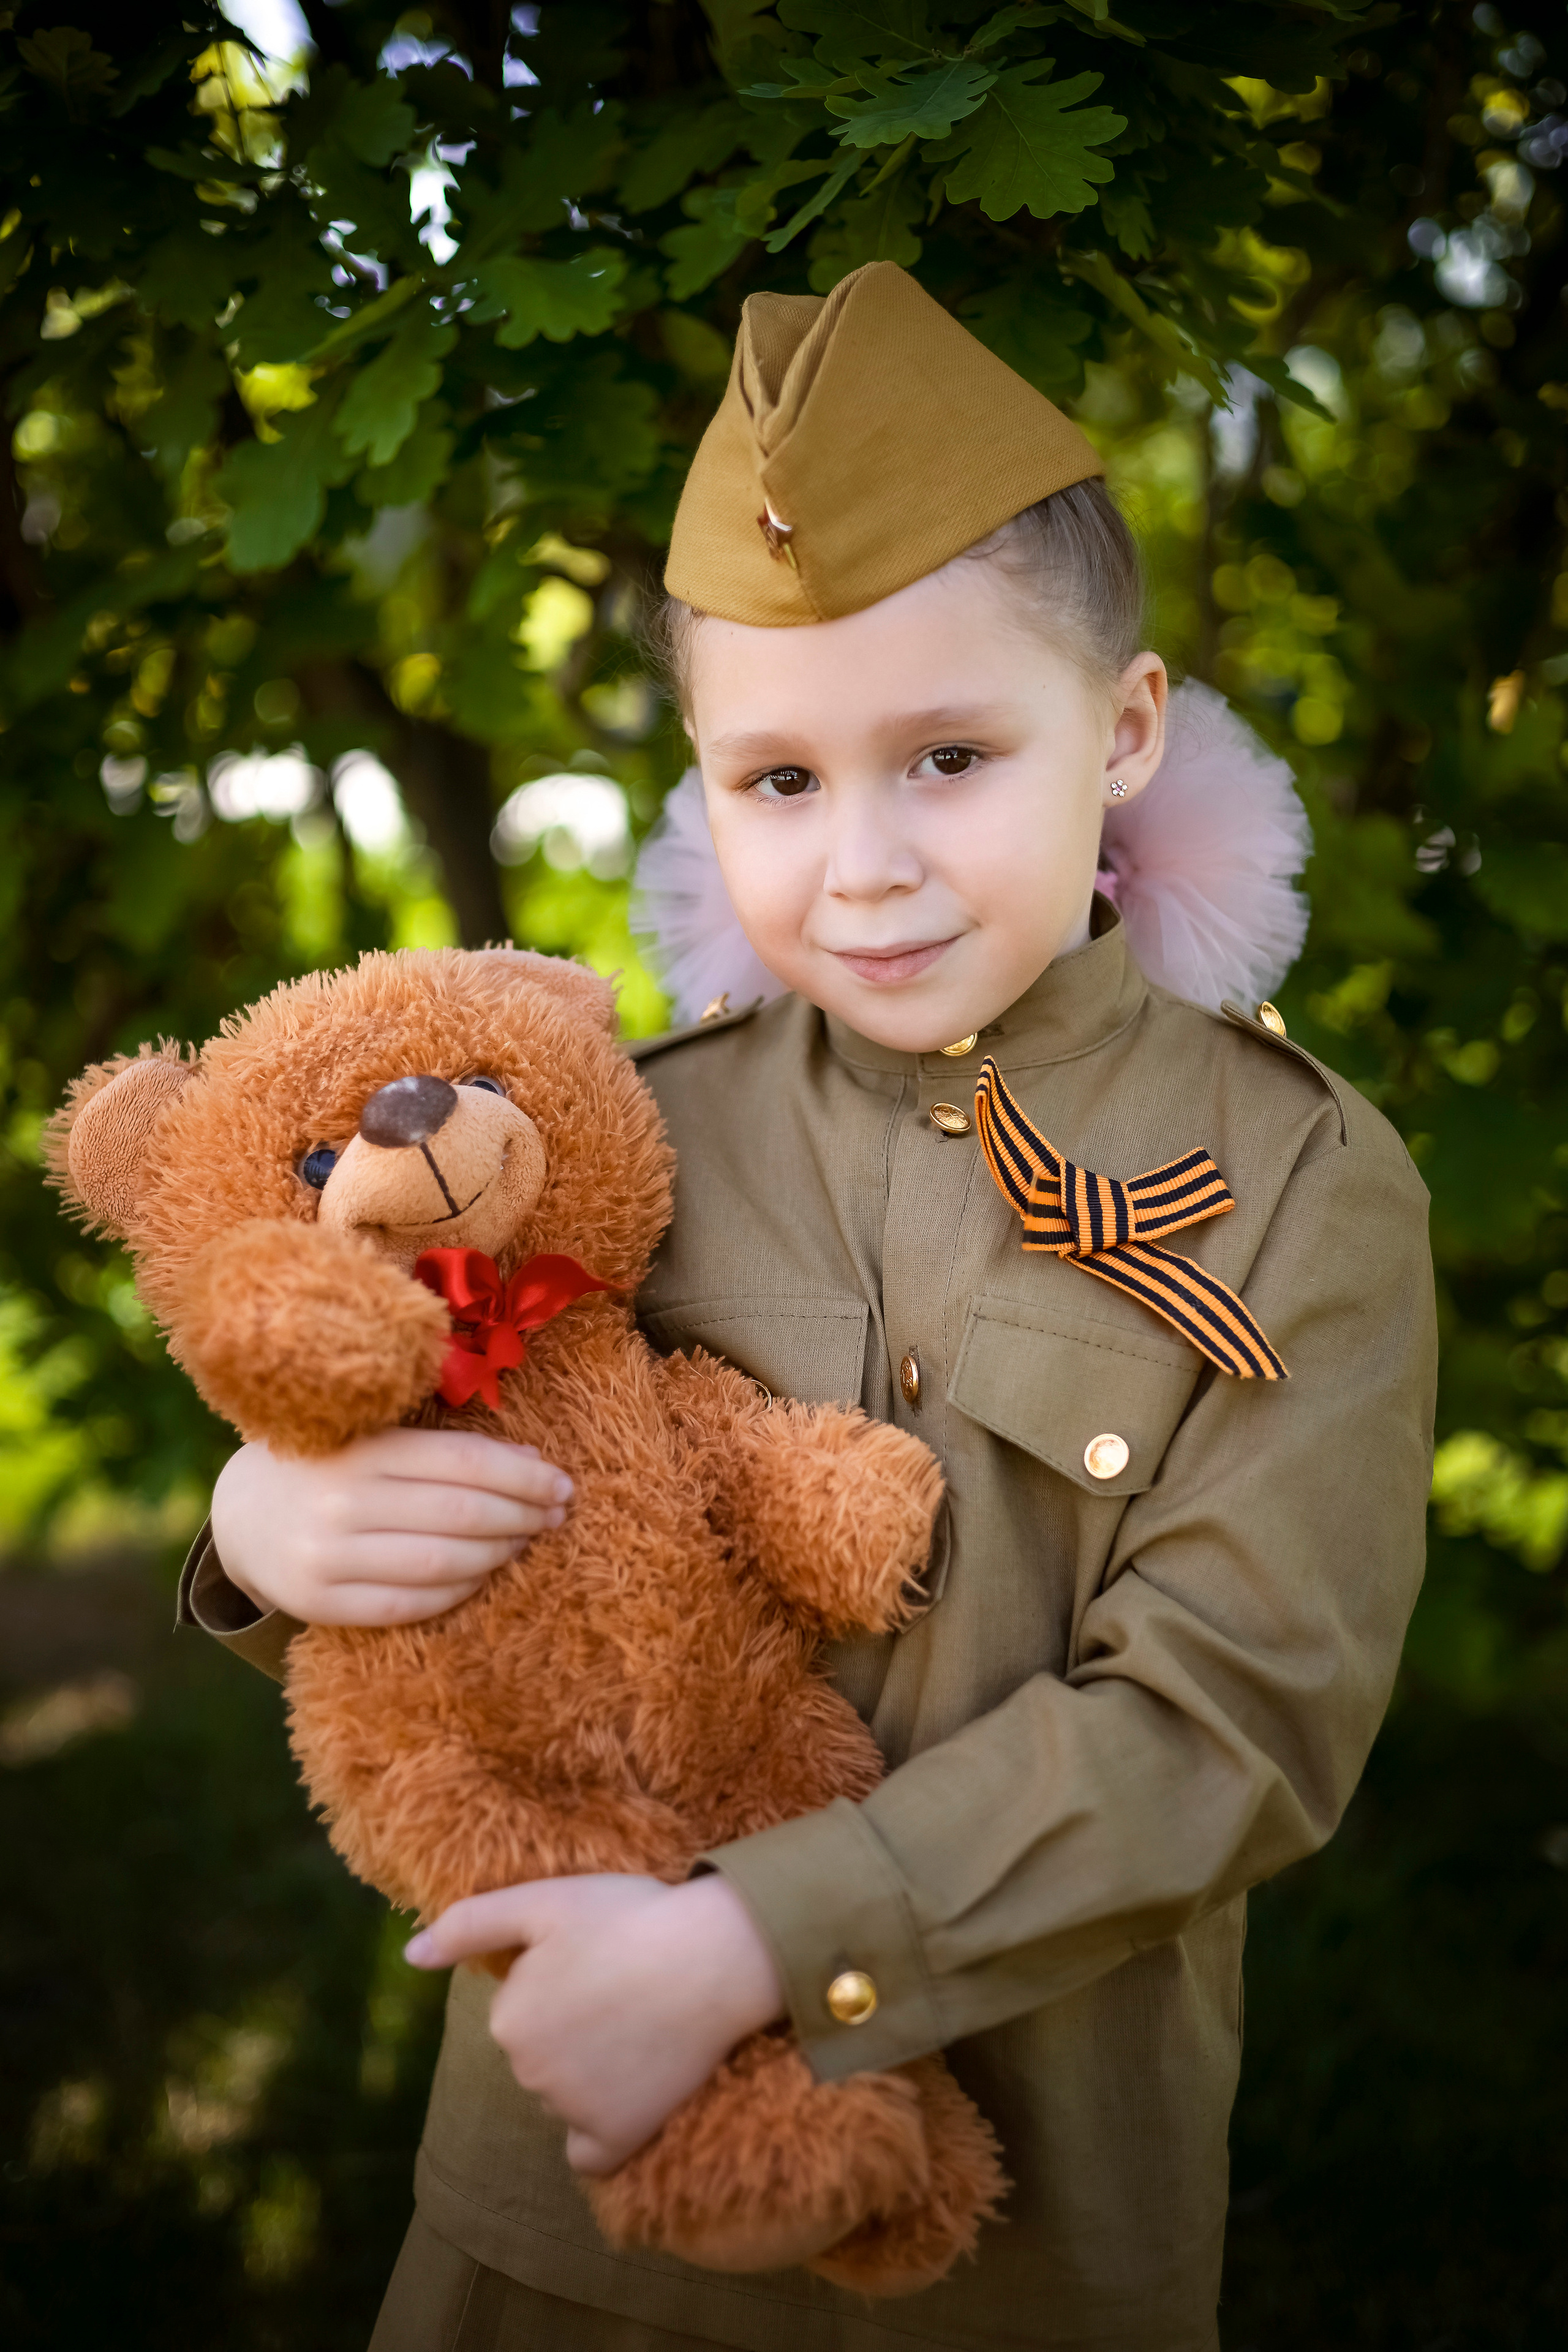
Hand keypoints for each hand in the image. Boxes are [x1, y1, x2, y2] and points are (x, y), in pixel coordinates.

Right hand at [211, 1429, 573, 1626]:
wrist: (244, 1512)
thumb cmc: (332, 1466)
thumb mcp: (378, 1438)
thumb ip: (446, 1449)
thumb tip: (533, 1463)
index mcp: (360, 1449)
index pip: (462, 1462)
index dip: (522, 1476)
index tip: (561, 1483)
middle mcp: (340, 1502)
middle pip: (459, 1514)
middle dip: (521, 1515)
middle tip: (555, 1514)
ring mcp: (326, 1557)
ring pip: (440, 1564)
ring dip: (497, 1554)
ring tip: (523, 1541)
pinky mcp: (319, 1603)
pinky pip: (410, 1605)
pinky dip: (458, 1592)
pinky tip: (482, 1575)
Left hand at [405, 1874, 785, 2172]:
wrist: (711, 1954)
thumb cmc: (629, 1917)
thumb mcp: (543, 1901)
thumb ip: (469, 1926)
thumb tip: (408, 1956)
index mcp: (507, 2019)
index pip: (520, 2010)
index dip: (557, 1980)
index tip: (596, 1958)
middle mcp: (529, 2074)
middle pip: (540, 2055)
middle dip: (569, 2027)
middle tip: (622, 1987)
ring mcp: (573, 2111)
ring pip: (566, 2095)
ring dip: (590, 2071)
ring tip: (642, 2023)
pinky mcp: (618, 2137)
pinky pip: (589, 2154)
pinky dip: (598, 2134)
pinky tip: (623, 2100)